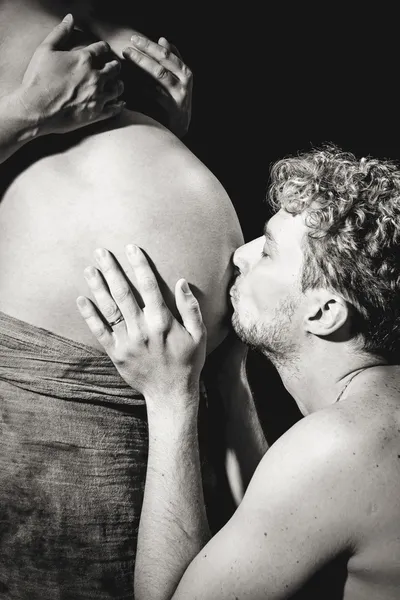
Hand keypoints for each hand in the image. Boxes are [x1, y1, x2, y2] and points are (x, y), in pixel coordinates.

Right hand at [19, 14, 124, 134]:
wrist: (36, 109)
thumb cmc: (38, 79)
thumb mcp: (45, 50)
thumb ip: (60, 33)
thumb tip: (70, 18)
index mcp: (84, 59)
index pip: (102, 49)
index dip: (103, 48)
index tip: (102, 50)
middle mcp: (95, 76)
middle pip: (114, 68)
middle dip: (114, 66)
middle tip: (113, 67)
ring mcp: (98, 96)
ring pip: (118, 88)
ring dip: (118, 84)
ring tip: (116, 84)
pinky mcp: (97, 113)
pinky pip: (115, 109)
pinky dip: (119, 105)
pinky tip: (120, 103)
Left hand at [76, 245, 206, 404]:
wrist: (171, 394)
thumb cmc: (188, 362)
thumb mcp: (199, 334)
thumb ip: (190, 307)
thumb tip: (182, 281)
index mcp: (162, 322)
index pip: (148, 286)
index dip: (139, 265)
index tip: (131, 248)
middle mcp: (142, 329)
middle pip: (124, 293)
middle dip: (112, 270)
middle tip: (101, 251)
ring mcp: (127, 342)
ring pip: (109, 309)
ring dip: (98, 287)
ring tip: (89, 269)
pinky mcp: (116, 353)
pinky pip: (100, 331)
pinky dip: (90, 315)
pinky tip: (82, 300)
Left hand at [122, 34, 192, 137]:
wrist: (179, 128)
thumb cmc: (174, 101)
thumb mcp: (175, 79)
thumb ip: (170, 61)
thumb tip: (163, 39)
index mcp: (185, 72)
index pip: (166, 54)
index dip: (150, 45)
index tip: (133, 39)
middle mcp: (185, 81)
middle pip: (163, 61)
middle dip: (144, 51)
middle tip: (127, 46)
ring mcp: (181, 95)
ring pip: (160, 74)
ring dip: (142, 63)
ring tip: (128, 57)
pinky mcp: (175, 108)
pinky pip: (156, 94)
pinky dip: (143, 87)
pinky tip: (130, 82)